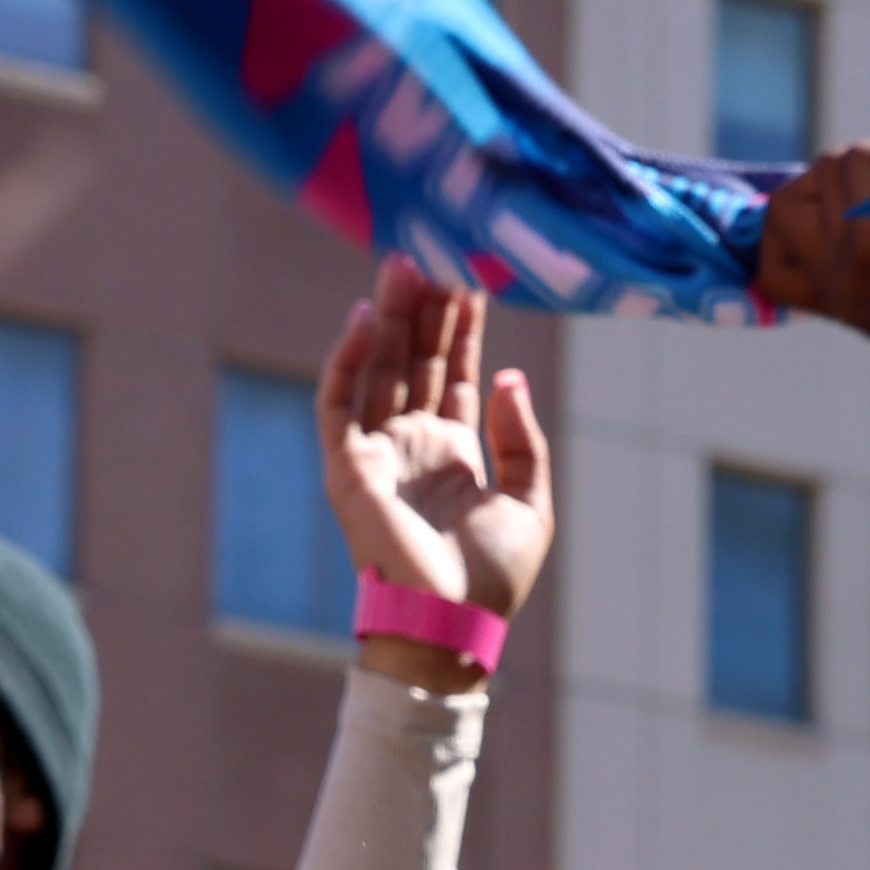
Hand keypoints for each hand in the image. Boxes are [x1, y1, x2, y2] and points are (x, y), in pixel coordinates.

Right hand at [316, 264, 552, 694]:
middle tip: (432, 245)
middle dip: (424, 305)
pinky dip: (348, 360)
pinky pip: (339, 402)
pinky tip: (367, 319)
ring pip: (379, 367)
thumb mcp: (530, 502)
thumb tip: (509, 375)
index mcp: (455, 451)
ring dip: (389, 315)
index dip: (462, 325)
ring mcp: (377, 452)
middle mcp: (412, 444)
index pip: (453, 371)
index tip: (471, 273)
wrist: (452, 625)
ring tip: (401, 259)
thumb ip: (522, 440)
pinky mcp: (348, 467)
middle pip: (415, 358)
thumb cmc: (493, 578)